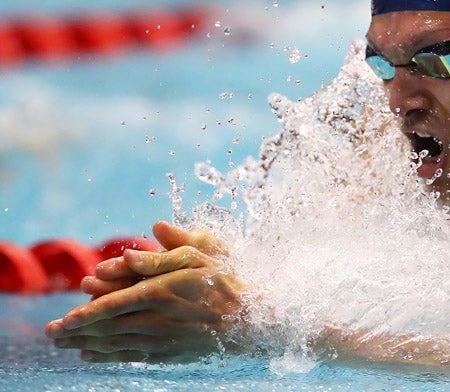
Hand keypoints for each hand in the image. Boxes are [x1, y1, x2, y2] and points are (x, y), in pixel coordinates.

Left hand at [45, 221, 248, 362]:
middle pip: (107, 327)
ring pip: (115, 343)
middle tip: (51, 333)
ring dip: (87, 344)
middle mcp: (157, 318)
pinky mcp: (169, 352)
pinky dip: (108, 356)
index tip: (64, 317)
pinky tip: (92, 355)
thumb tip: (139, 241)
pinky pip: (131, 356)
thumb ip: (167, 251)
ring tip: (64, 345)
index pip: (112, 304)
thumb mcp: (202, 255)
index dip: (85, 313)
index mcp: (161, 291)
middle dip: (76, 331)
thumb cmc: (226, 281)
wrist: (251, 318)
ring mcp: (162, 338)